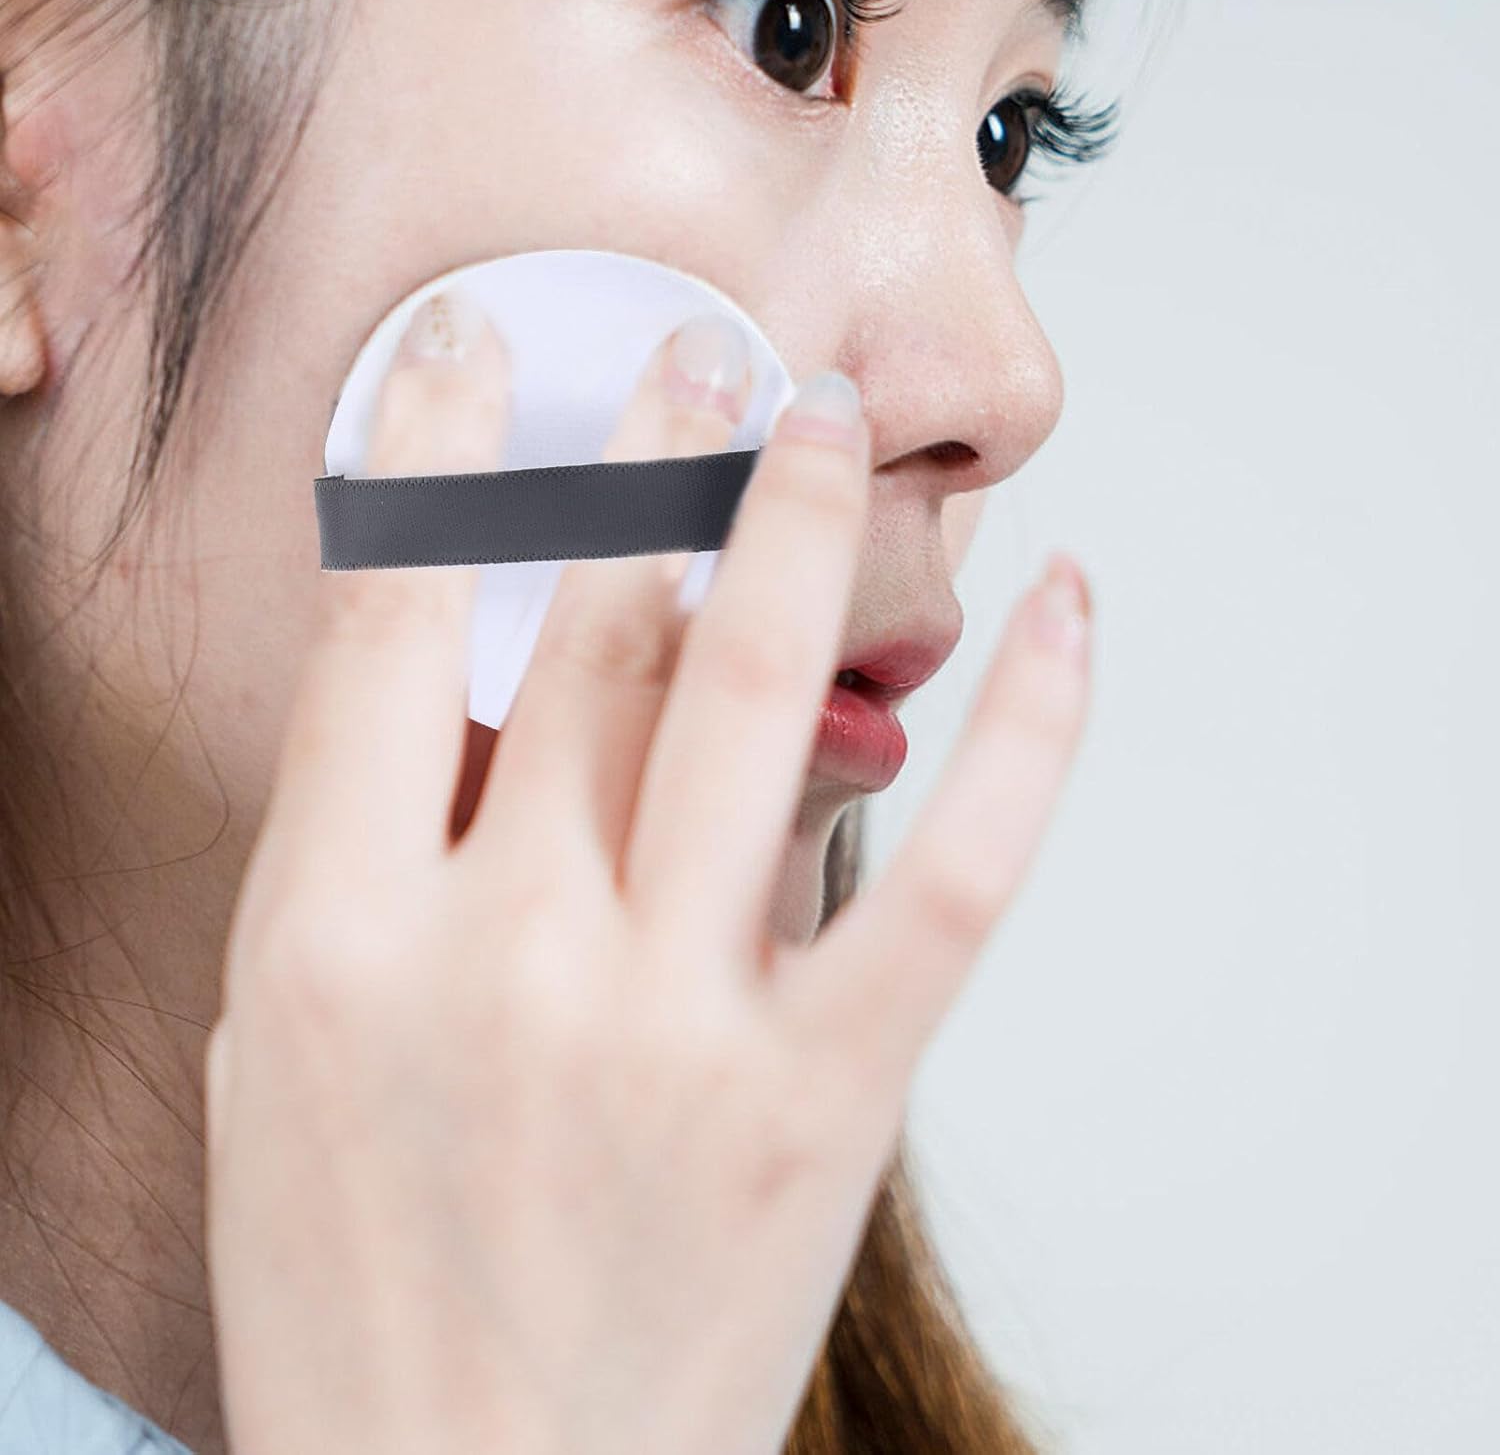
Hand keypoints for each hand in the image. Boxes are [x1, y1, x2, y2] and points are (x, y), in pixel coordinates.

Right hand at [203, 288, 1091, 1454]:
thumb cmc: (363, 1285)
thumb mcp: (293, 1054)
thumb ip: (377, 859)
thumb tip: (487, 676)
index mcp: (336, 937)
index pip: (388, 622)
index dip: (437, 459)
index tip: (479, 358)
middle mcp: (511, 956)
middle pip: (602, 635)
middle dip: (652, 459)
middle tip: (702, 352)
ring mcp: (678, 1028)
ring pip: (761, 697)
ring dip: (795, 519)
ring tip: (824, 411)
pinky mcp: (824, 1101)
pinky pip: (952, 877)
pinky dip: (1031, 732)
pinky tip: (1067, 616)